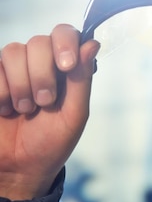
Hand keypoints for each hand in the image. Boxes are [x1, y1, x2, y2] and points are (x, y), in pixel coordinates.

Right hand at [0, 24, 99, 199]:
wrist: (18, 167)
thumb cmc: (51, 142)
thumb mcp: (75, 114)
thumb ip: (82, 78)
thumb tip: (93, 43)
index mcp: (65, 68)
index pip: (65, 34)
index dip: (65, 43)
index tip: (66, 66)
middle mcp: (39, 63)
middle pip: (38, 42)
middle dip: (42, 74)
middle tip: (44, 102)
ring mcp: (12, 69)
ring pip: (13, 51)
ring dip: (21, 84)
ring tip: (25, 109)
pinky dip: (2, 91)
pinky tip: (7, 109)